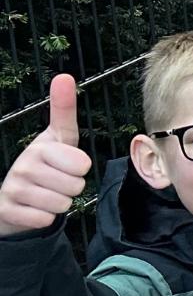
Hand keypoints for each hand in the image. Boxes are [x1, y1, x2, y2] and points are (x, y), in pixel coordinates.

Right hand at [0, 75, 94, 233]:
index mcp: (41, 146)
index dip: (80, 168)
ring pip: (61, 204)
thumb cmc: (45, 164)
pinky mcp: (6, 209)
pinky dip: (44, 218)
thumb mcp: (58, 136)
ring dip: (59, 204)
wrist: (12, 198)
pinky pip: (44, 219)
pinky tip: (33, 209)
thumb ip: (63, 109)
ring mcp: (13, 187)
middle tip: (55, 182)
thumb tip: (63, 76)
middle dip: (71, 188)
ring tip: (45, 194)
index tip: (65, 162)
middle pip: (75, 186)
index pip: (82, 164)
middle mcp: (24, 164)